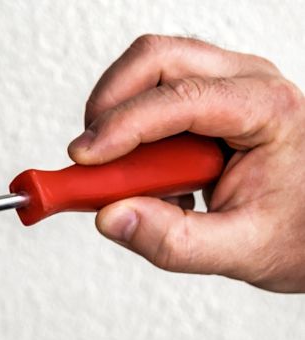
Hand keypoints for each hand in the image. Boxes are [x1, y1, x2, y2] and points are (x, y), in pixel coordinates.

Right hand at [68, 34, 304, 292]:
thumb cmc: (296, 230)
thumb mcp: (240, 251)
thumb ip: (173, 241)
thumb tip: (111, 217)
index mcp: (268, 111)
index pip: (181, 99)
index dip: (122, 126)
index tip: (84, 159)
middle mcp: (247, 83)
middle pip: (157, 60)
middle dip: (109, 104)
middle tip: (89, 156)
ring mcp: (226, 84)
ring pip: (148, 69)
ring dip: (117, 116)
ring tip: (127, 174)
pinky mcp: (206, 97)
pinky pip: (150, 93)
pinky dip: (130, 130)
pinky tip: (149, 174)